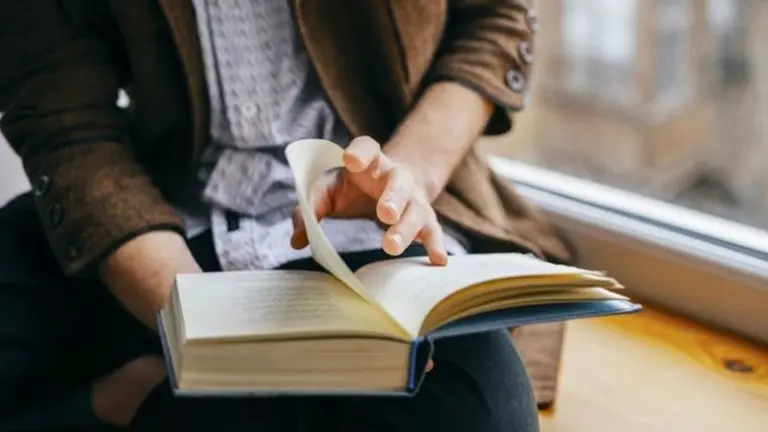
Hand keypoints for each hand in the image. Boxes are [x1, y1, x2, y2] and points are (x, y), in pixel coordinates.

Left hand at [290, 136, 447, 265]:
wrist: (391, 190)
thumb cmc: (354, 189)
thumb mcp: (329, 191)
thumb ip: (310, 208)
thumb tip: (298, 239)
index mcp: (370, 163)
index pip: (367, 148)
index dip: (361, 152)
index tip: (351, 160)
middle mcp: (396, 177)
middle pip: (398, 182)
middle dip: (393, 197)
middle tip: (384, 214)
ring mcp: (414, 199)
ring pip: (416, 210)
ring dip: (406, 227)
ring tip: (392, 246)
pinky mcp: (425, 220)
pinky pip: (433, 232)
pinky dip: (435, 245)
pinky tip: (437, 261)